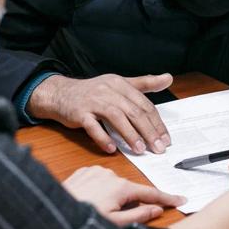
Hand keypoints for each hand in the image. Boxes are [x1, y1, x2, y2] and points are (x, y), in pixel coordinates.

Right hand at [28, 73, 172, 154]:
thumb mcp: (119, 84)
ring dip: (130, 135)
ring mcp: (93, 101)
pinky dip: (103, 138)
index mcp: (120, 84)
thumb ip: (144, 83)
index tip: (165, 138)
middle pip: (133, 112)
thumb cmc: (93, 92)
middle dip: (148, 131)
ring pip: (116, 118)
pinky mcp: (79, 113)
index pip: (144, 104)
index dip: (156, 123)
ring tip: (140, 150)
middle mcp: (108, 90)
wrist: (60, 94)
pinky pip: (93, 127)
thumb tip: (168, 78)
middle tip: (158, 148)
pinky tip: (112, 148)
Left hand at [62, 166, 185, 225]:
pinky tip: (90, 200)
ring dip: (113, 197)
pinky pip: (99, 180)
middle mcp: (110, 174)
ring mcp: (96, 170)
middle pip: (130, 190)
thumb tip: (157, 210)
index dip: (166, 198)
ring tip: (97, 210)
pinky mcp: (84, 171)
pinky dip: (99, 190)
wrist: (53, 213)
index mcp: (121, 187)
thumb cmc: (82, 220)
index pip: (150, 193)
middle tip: (115, 218)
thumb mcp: (115, 224)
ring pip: (114, 185)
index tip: (180, 199)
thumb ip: (139, 216)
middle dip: (129, 203)